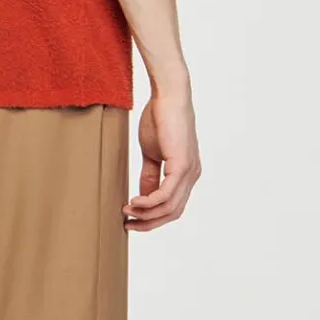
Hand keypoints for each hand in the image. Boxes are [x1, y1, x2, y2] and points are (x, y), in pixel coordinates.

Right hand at [125, 89, 199, 230]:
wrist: (167, 96)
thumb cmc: (159, 118)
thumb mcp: (152, 153)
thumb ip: (150, 176)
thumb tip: (143, 197)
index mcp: (187, 173)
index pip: (173, 206)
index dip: (153, 217)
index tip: (132, 219)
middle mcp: (192, 175)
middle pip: (173, 212)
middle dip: (149, 222)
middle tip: (127, 223)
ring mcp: (189, 171)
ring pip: (169, 207)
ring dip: (146, 214)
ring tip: (127, 211)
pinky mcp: (182, 165)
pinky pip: (166, 195)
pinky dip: (149, 203)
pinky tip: (134, 202)